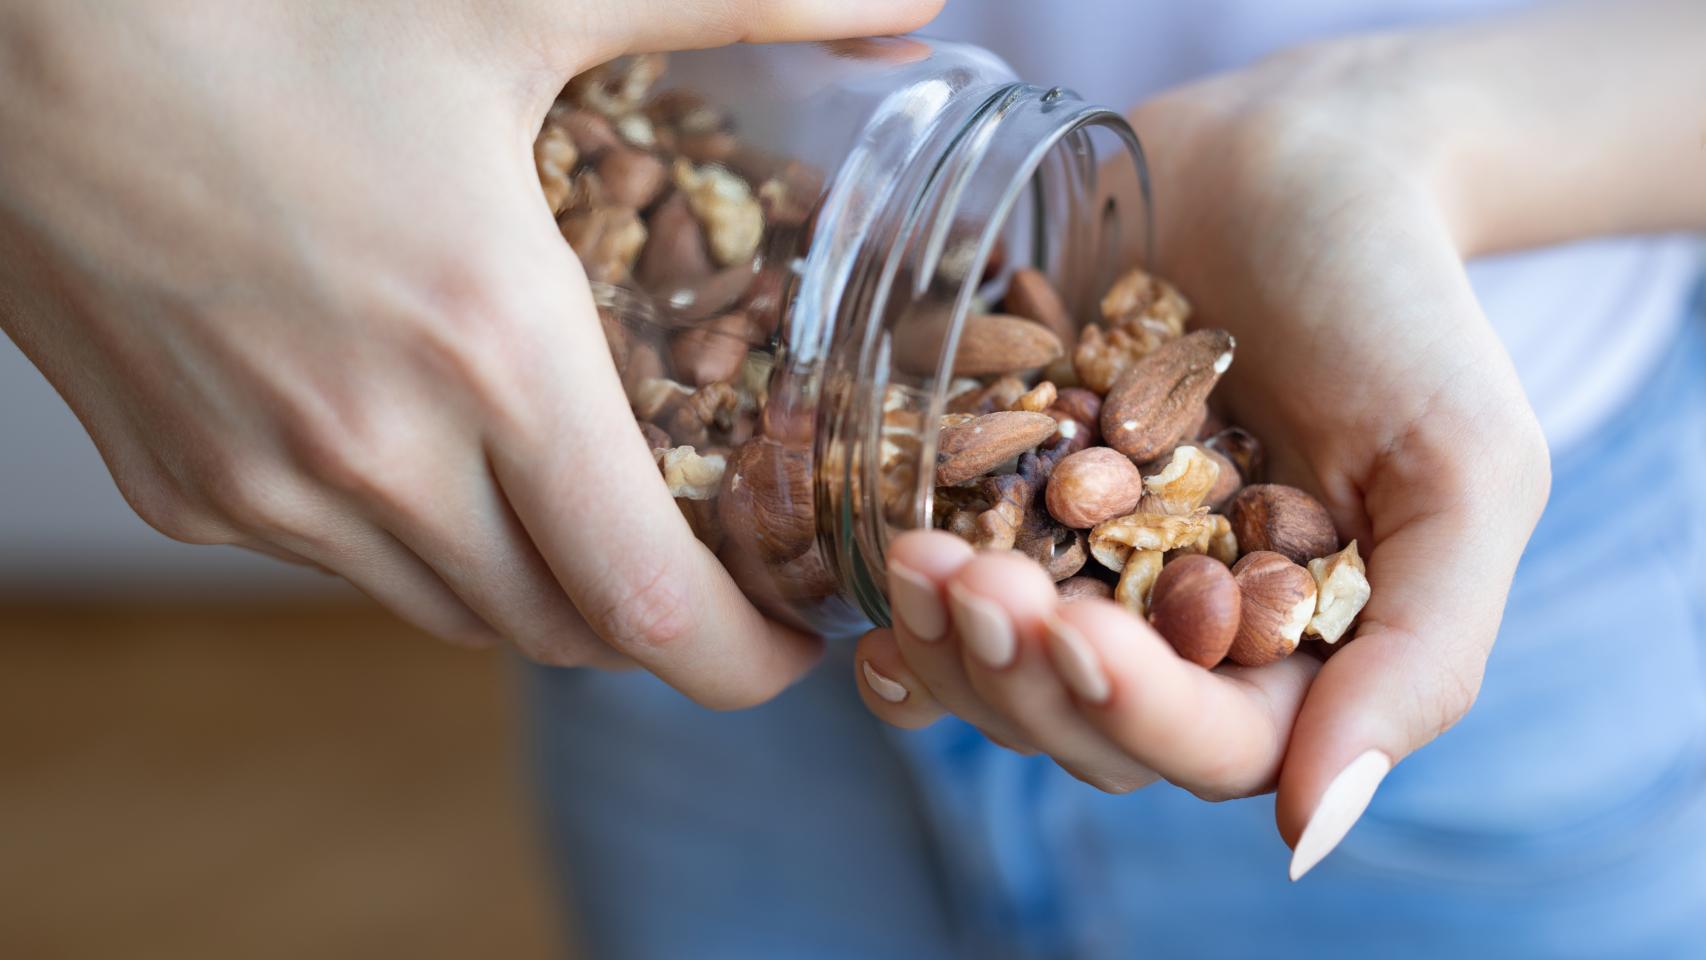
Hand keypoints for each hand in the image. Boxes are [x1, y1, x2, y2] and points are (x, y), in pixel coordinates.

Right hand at [0, 0, 939, 706]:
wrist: (14, 27)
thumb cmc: (270, 3)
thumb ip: (738, 2)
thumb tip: (910, 3)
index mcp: (487, 355)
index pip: (653, 609)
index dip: (746, 659)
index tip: (797, 640)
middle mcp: (375, 456)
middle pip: (566, 632)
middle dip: (659, 620)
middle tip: (715, 557)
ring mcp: (265, 490)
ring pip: (455, 615)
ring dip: (542, 591)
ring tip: (590, 513)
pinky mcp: (184, 490)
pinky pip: (347, 570)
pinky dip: (424, 549)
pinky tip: (438, 457)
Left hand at [854, 37, 1551, 874]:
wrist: (1295, 163)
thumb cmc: (1398, 309)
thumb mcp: (1464, 470)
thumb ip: (1423, 652)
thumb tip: (1316, 833)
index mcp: (1293, 658)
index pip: (1214, 747)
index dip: (1135, 709)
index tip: (1073, 628)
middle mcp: (1182, 640)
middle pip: (1087, 730)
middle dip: (1018, 668)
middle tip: (963, 576)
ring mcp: (1087, 581)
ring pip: (1004, 682)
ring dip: (948, 643)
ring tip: (914, 555)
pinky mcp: (1014, 516)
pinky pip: (946, 611)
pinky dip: (906, 620)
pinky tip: (873, 588)